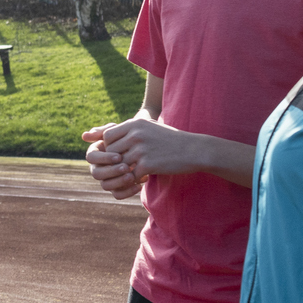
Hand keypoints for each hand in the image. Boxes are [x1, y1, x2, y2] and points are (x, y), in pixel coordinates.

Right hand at [81, 130, 144, 200]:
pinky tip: (139, 185)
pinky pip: (117, 194)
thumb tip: (85, 136)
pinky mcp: (116, 189)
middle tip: (126, 167)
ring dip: (118, 182)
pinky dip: (127, 192)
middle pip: (96, 174)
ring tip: (133, 176)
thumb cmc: (128, 137)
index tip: (119, 156)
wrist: (144, 148)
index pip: (91, 157)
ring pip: (105, 186)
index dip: (104, 158)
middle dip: (111, 171)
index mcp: (95, 154)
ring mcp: (106, 179)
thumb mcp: (119, 131)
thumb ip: (104, 131)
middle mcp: (97, 168)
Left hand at [87, 116, 201, 183]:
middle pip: (110, 151)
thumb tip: (108, 135)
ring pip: (119, 165)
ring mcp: (141, 149)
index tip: (119, 153)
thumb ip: (131, 130)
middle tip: (126, 165)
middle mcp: (135, 134)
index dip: (110, 146)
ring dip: (125, 171)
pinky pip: (131, 175)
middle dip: (115, 160)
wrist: (194, 149)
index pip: (108, 135)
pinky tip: (144, 178)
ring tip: (134, 173)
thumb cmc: (171, 139)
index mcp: (135, 123)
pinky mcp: (148, 164)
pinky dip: (135, 179)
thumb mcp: (150, 127)